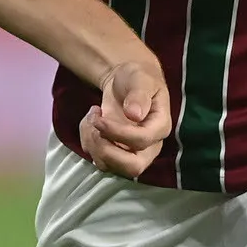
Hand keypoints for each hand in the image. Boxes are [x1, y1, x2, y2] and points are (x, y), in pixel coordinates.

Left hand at [76, 51, 171, 177]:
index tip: (100, 118)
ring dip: (92, 142)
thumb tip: (135, 115)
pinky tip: (89, 121)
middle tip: (95, 125)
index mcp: (160, 126)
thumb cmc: (137, 79)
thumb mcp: (140, 79)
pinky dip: (86, 141)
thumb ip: (139, 95)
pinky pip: (97, 159)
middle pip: (132, 168)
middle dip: (106, 149)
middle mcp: (149, 146)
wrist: (125, 83)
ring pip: (109, 166)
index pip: (142, 141)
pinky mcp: (115, 154)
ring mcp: (131, 153)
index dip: (118, 133)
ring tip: (91, 117)